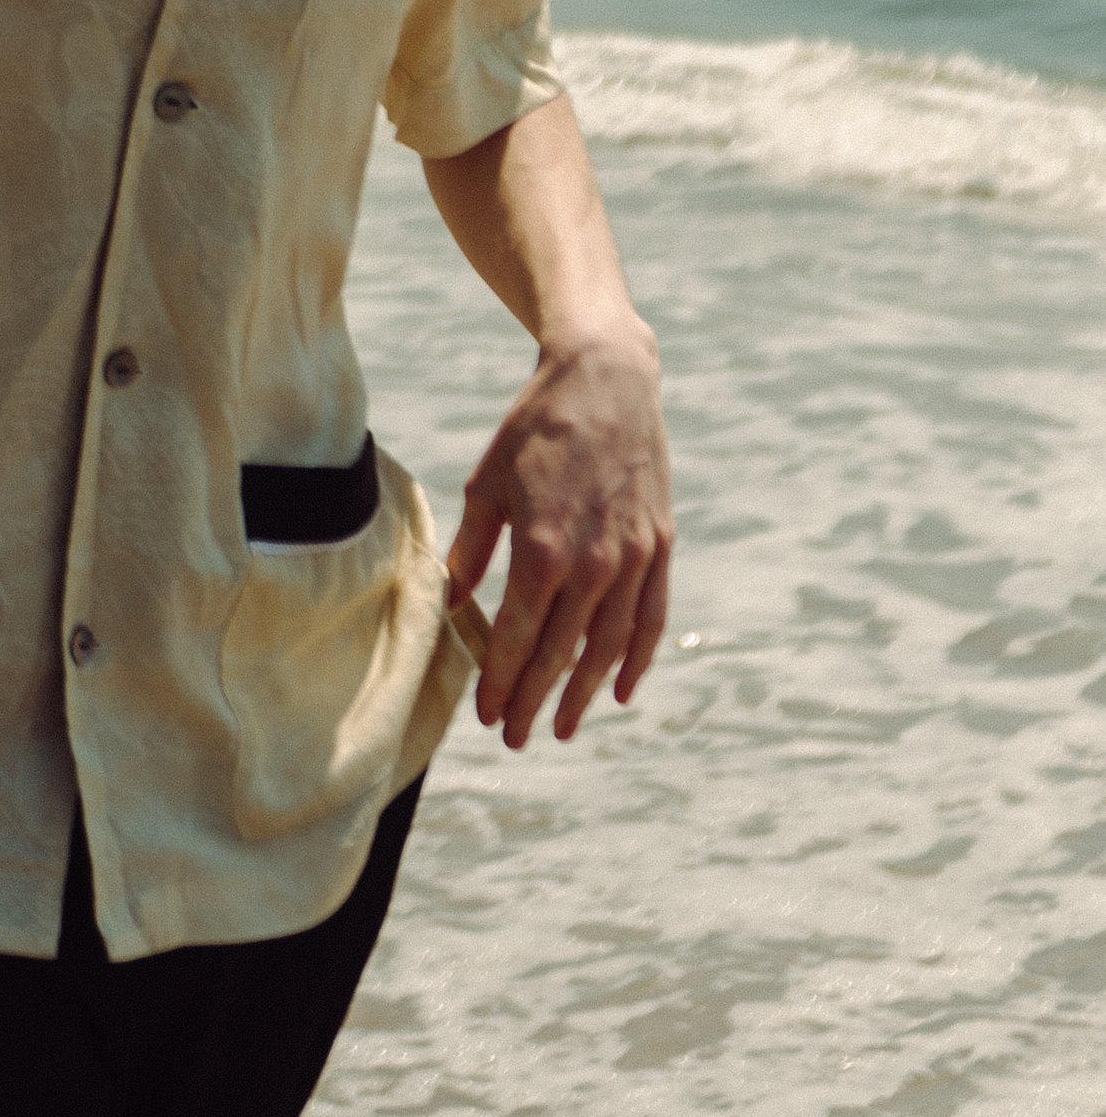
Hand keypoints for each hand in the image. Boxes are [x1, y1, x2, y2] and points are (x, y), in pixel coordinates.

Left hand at [445, 326, 671, 746]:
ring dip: (583, 693)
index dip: (500, 682)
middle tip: (516, 737)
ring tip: (561, 726)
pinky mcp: (660, 546)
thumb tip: (455, 602)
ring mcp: (634, 558)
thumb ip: (472, 551)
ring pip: (609, 647)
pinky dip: (637, 659)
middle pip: (561, 654)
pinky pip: (651, 618)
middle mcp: (595, 564)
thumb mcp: (486, 485)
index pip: (517, 639)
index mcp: (543, 551)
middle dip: (533, 701)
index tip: (487, 716)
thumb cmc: (534, 429)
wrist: (605, 379)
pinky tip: (621, 690)